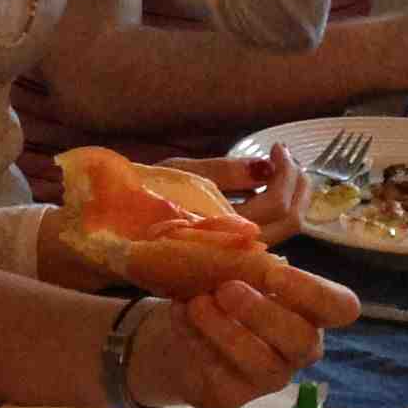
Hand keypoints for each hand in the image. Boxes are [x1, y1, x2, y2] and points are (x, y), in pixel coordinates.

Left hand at [124, 263, 356, 407]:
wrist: (187, 327)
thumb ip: (245, 256)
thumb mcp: (235, 265)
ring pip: (262, 364)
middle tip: (226, 289)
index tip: (274, 273)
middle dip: (264, 313)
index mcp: (311, 311)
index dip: (314, 292)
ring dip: (226, 331)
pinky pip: (221, 375)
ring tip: (195, 303)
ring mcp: (269, 376)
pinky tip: (179, 315)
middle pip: (303, 340)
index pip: (341, 307)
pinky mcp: (233, 395)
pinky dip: (196, 342)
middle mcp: (299, 347)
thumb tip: (245, 242)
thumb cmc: (225, 287)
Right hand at [154, 147, 314, 247]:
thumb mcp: (181, 172)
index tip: (275, 147)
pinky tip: (269, 188)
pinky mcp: (233, 257)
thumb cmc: (141, 197)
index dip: (285, 174)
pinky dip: (280, 208)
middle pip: (290, 223)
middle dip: (297, 183)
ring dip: (292, 196)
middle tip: (285, 155)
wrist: (111, 236)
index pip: (276, 207)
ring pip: (285, 233)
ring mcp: (235, 260)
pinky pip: (270, 235)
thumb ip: (226, 171)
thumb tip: (267, 166)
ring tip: (281, 167)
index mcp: (222, 231)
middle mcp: (234, 253)